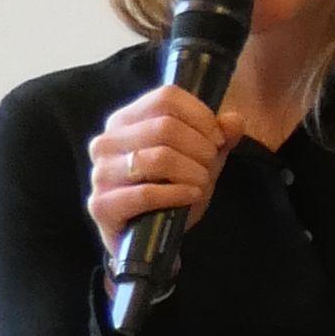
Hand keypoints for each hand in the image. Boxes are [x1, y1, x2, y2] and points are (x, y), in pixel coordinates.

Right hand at [86, 87, 241, 254]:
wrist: (151, 238)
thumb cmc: (173, 190)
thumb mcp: (201, 160)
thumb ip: (220, 137)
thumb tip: (234, 120)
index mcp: (126, 121)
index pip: (165, 97)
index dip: (200, 116)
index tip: (217, 139)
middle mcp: (107, 142)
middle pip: (165, 126)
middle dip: (201, 148)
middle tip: (209, 166)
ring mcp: (100, 173)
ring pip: (159, 158)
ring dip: (193, 172)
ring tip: (201, 183)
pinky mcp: (101, 205)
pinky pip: (147, 193)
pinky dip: (178, 194)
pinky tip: (191, 196)